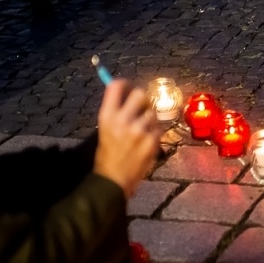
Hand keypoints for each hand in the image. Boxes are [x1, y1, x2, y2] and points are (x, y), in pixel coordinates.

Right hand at [93, 80, 162, 197]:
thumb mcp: (105, 130)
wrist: (114, 179)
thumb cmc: (108, 154)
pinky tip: (145, 142)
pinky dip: (154, 133)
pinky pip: (158, 128)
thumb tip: (128, 92)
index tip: (128, 86)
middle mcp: (123, 119)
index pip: (116, 87)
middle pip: (140, 93)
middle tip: (141, 106)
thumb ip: (116, 112)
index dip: (124, 83)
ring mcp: (139, 129)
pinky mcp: (152, 140)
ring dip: (149, 119)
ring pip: (152, 112)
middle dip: (142, 99)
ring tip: (141, 132)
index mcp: (107, 116)